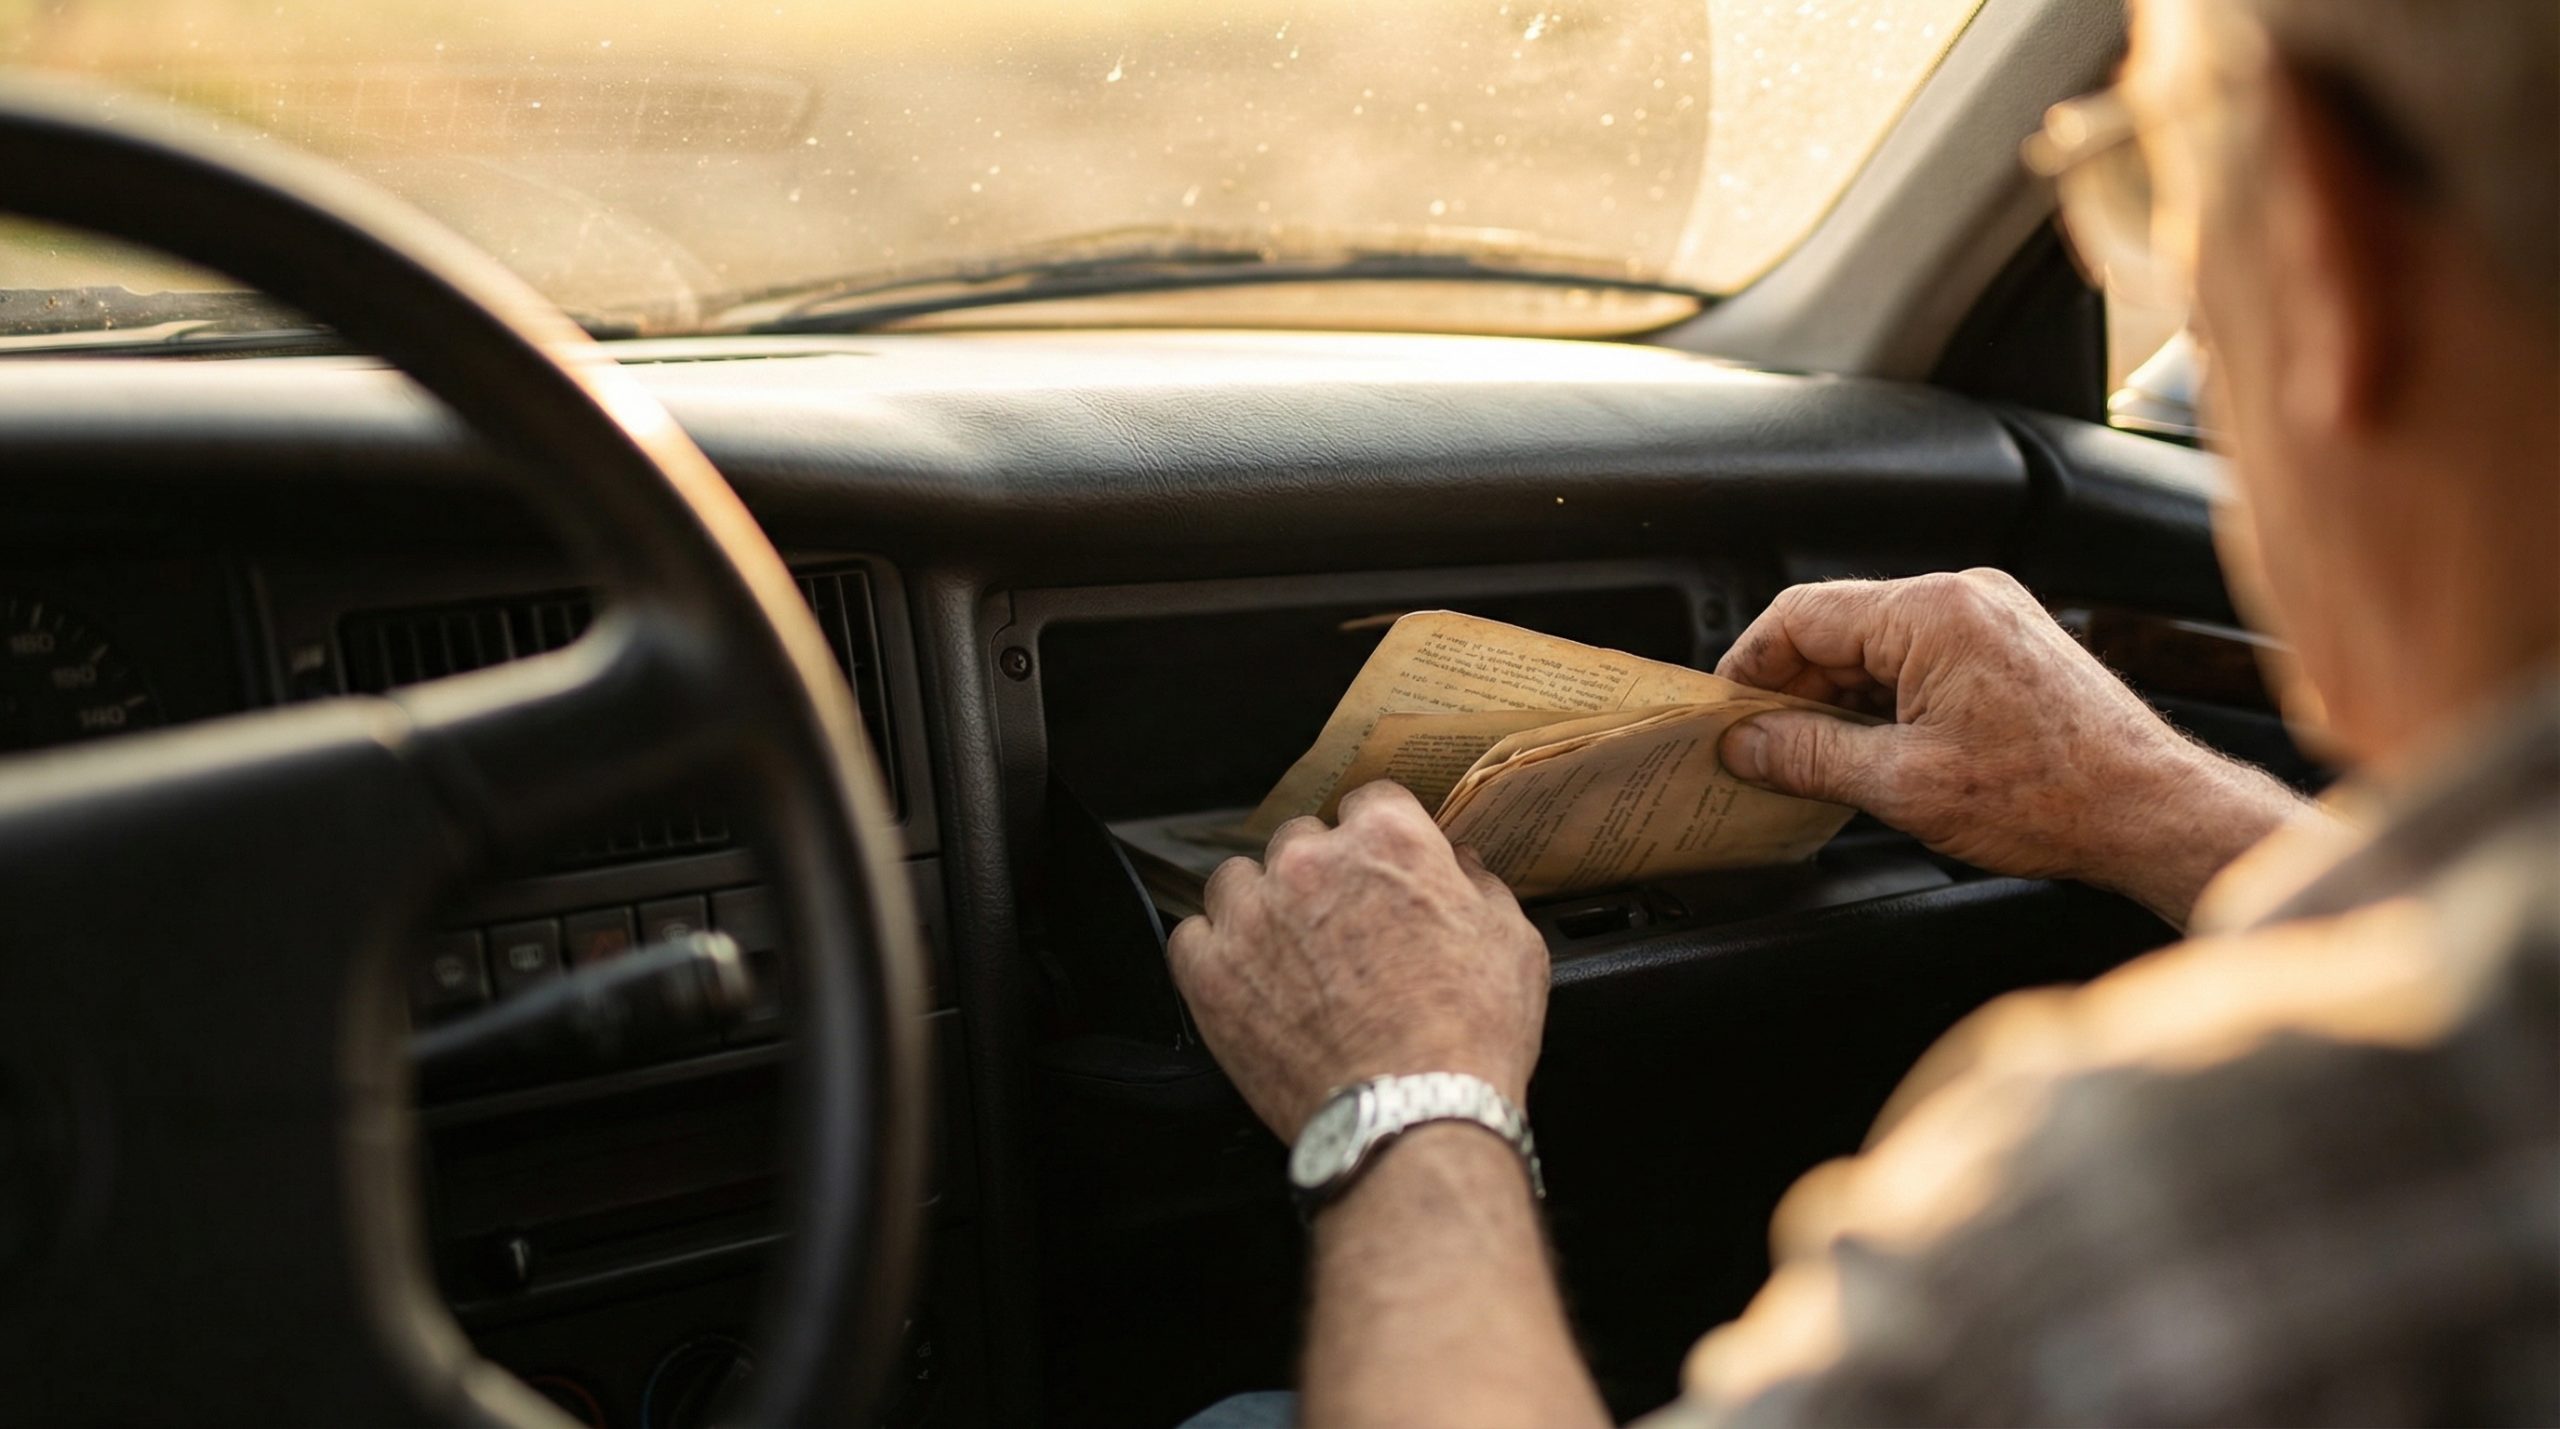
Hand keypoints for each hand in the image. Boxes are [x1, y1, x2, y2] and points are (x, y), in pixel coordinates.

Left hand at [1167, 780, 1547, 1140]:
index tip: (1381, 870)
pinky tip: (1248, 983)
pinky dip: (1216, 955)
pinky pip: (1193, 937)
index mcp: (1387, 839)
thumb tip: (1460, 865)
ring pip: (1239, 881)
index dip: (1379, 839)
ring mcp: (1252, 914)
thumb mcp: (1512, 941)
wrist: (1413, 1115)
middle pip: (1301, 841)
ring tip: (1290, 958)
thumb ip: (1479, 885)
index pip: (1369, 801)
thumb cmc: (1471, 1034)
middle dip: (1320, 876)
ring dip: (1261, 907)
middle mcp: (1310, 862)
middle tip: (1343, 929)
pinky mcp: (1210, 971)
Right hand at [1714, 569, 2303, 923]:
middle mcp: (1961, 595)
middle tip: (1759, 750)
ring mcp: (1989, 614)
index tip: (1723, 714)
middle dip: (1792, 689)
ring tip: (1816, 761)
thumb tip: (1744, 747)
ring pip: (1876, 644)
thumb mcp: (1904, 785)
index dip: (1749, 666)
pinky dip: (1884, 697)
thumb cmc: (2050, 796)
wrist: (2153, 808)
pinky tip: (1872, 749)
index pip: (1801, 615)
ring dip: (1838, 698)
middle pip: (1837, 627)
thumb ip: (1808, 756)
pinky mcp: (2007, 641)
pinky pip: (1919, 655)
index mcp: (1929, 612)